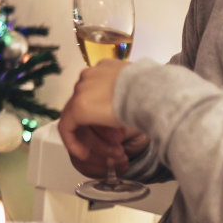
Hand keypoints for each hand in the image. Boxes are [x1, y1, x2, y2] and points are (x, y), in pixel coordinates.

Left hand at [57, 60, 144, 177]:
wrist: (152, 92)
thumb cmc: (155, 91)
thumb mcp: (143, 88)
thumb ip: (131, 93)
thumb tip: (136, 103)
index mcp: (106, 68)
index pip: (97, 91)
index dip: (105, 113)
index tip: (116, 130)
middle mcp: (90, 75)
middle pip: (86, 104)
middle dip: (98, 127)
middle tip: (112, 144)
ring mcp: (82, 89)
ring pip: (77, 117)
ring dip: (90, 136)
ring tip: (100, 152)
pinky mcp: (78, 106)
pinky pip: (67, 127)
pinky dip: (72, 141)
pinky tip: (83, 154)